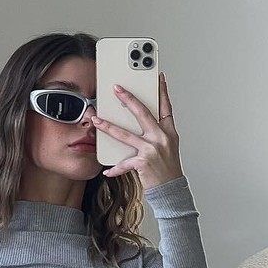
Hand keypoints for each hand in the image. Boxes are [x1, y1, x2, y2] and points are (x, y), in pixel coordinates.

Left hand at [92, 70, 183, 189]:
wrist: (171, 189)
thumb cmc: (167, 168)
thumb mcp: (168, 146)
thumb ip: (158, 132)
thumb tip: (144, 120)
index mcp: (168, 131)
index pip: (165, 106)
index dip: (162, 91)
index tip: (157, 77)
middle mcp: (161, 138)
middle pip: (143, 113)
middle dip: (128, 99)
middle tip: (116, 89)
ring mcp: (152, 149)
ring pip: (126, 134)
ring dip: (109, 127)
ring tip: (97, 121)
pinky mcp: (144, 163)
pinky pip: (125, 163)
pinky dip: (115, 168)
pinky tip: (106, 170)